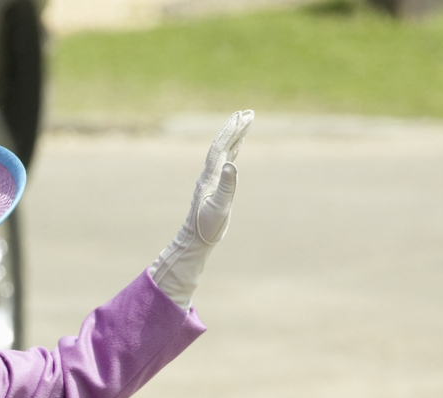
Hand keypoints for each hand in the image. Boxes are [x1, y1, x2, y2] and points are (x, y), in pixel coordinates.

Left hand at [150, 110, 253, 309]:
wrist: (195, 240)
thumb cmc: (207, 227)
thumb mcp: (219, 208)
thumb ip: (226, 186)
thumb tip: (231, 164)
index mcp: (210, 177)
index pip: (221, 148)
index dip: (231, 131)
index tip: (242, 117)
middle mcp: (209, 174)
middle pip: (222, 145)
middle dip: (234, 128)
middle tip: (248, 113)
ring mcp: (211, 179)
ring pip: (224, 152)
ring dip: (234, 137)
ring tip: (244, 123)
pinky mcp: (215, 186)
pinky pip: (225, 162)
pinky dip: (232, 151)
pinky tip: (237, 148)